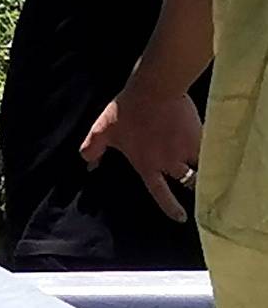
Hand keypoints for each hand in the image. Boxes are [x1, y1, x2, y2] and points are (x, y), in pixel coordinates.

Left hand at [80, 89, 202, 221]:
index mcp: (146, 165)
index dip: (171, 207)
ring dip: (206, 171)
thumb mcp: (101, 132)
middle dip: (195, 186)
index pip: (160, 193)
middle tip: (201, 188)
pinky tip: (219, 150)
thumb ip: (92, 151)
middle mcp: (169, 162)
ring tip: (213, 172)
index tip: (181, 217)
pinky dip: (214, 152)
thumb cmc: (126, 111)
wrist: (154, 89)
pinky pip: (211, 149)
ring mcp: (186, 149)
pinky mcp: (200, 135)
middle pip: (188, 182)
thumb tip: (88, 166)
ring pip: (203, 168)